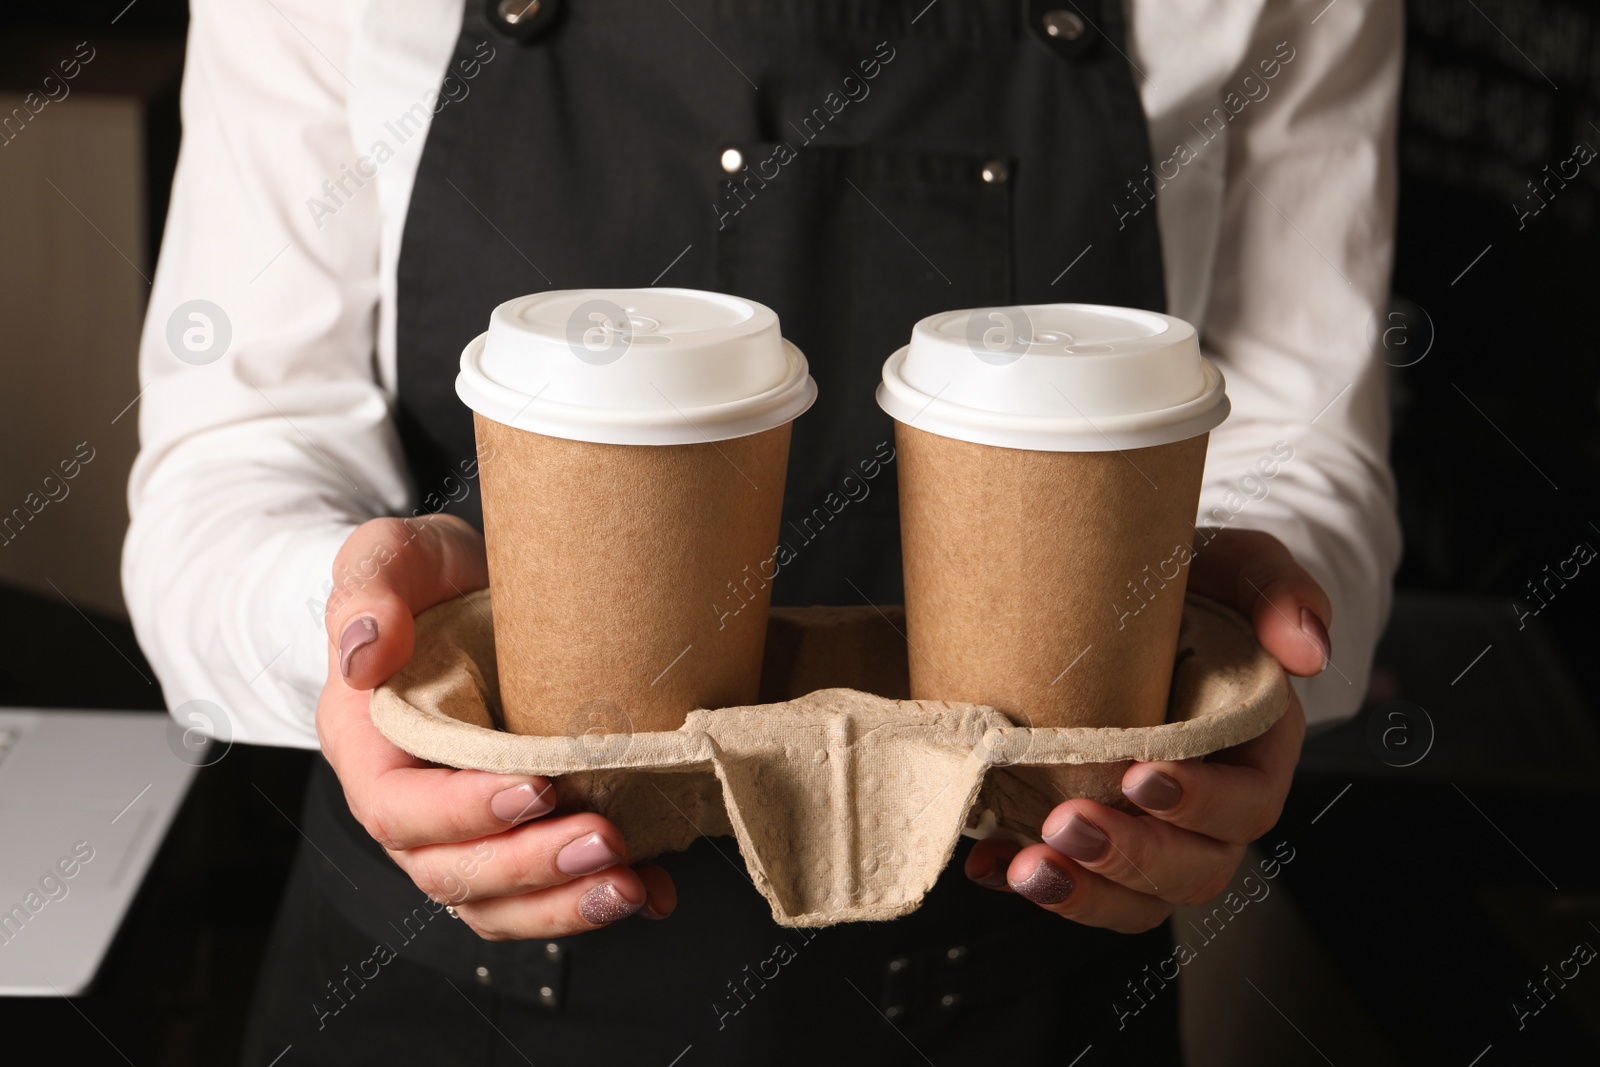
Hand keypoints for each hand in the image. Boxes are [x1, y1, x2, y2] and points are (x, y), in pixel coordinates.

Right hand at [316, 514, 674, 937]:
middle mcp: (409, 805)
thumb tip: (366, 650)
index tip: (536, 788)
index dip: (463, 812)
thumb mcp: (392, 556)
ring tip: (631, 885)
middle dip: (531, 867)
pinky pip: (542, 894)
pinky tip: (655, 891)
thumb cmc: (424, 581)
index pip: (400, 808)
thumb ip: (371, 587)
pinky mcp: (516, 835)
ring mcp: (463, 831)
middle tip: (606, 841)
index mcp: (369, 748)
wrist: (469, 596)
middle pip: (453, 872)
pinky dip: (595, 901)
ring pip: (498, 903)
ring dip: (565, 903)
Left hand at [964, 528, 1322, 931]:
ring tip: (1026, 867)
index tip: (1140, 777)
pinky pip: (1075, 883)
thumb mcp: (1237, 565)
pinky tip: (987, 866)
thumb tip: (1308, 650)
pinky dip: (1028, 881)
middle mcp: (1209, 805)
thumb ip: (1279, 591)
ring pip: (1136, 896)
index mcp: (1256, 751)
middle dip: (1131, 856)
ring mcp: (1150, 829)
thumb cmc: (1192, 583)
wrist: (1119, 586)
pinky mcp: (1093, 831)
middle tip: (1066, 823)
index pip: (1246, 804)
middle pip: (1193, 869)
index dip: (1199, 803)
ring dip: (1082, 893)